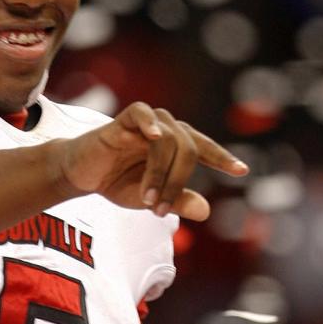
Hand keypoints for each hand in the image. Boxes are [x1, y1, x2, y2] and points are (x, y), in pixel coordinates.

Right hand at [58, 102, 247, 220]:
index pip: (204, 148)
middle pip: (189, 149)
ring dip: (160, 173)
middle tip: (160, 209)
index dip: (223, 158)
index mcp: (175, 146)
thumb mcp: (150, 198)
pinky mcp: (122, 121)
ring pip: (169, 140)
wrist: (80, 176)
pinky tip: (153, 136)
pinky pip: (141, 112)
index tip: (242, 171)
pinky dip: (149, 123)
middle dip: (178, 182)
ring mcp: (145, 124)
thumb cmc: (116, 182)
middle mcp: (165, 130)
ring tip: (147, 198)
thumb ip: (178, 201)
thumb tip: (207, 211)